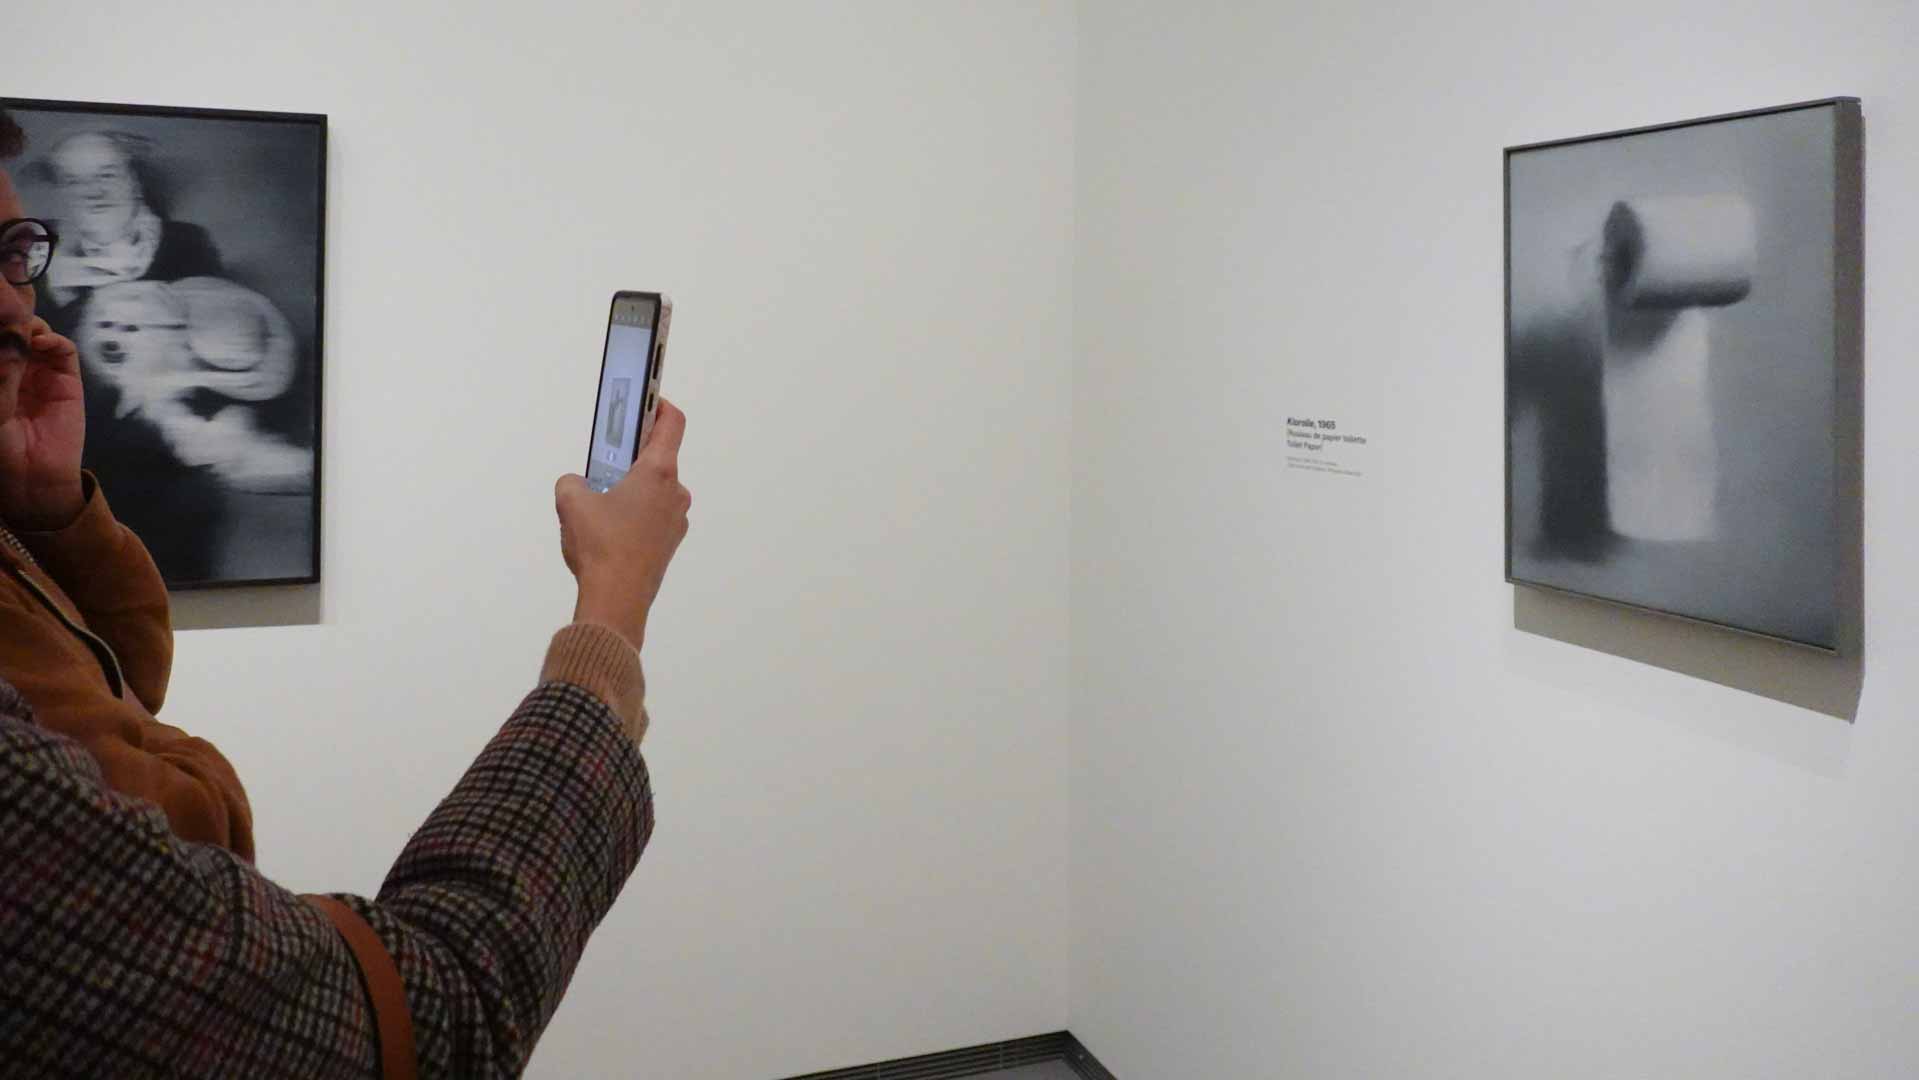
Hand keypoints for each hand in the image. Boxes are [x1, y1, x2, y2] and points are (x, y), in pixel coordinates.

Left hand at [0, 318, 85, 530]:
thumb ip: (4, 369)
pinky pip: (62, 349)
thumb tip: (10, 333)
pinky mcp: (66, 379)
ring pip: (34, 332)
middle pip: (11, 329)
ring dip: (27, 325)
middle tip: (6, 314)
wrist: (32, 477)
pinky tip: (41, 343)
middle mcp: (13, 368)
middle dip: (8, 318)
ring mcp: (39, 371)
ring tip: (21, 332)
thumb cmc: (0, 445)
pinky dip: (53, 340)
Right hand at [555, 400, 691, 650]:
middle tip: (604, 460)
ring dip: (629, 490)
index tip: (648, 399)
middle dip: (629, 458)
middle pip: (657, 460)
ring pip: (652, 492)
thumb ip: (573, 481)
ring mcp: (675, 520)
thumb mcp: (571, 501)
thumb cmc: (601, 549)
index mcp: (657, 473)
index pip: (672, 423)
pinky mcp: (669, 543)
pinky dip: (633, 515)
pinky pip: (652, 517)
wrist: (616, 600)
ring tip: (599, 504)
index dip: (660, 405)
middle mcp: (674, 493)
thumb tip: (577, 485)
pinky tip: (607, 530)